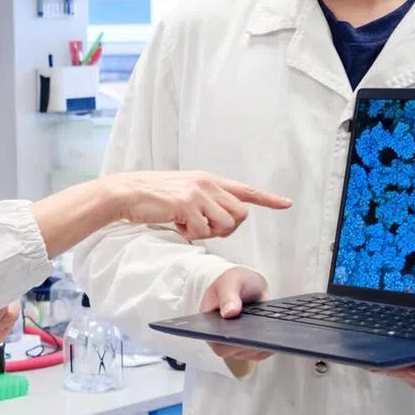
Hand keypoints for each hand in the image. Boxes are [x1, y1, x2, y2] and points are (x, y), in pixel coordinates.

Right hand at [110, 171, 290, 240]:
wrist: (129, 192)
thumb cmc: (155, 196)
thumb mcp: (186, 192)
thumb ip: (207, 201)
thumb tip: (224, 220)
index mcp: (209, 179)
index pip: (245, 190)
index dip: (267, 198)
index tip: (285, 203)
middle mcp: (208, 183)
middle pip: (240, 215)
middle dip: (227, 229)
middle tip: (206, 228)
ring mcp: (198, 193)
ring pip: (225, 224)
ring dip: (208, 233)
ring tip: (188, 225)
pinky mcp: (187, 204)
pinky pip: (202, 231)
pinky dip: (190, 235)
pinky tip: (177, 224)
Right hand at [202, 267, 272, 378]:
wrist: (250, 286)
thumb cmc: (235, 282)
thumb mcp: (230, 282)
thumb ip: (228, 296)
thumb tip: (229, 313)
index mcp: (208, 323)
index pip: (215, 341)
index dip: (227, 343)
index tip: (242, 336)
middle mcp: (220, 337)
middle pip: (233, 351)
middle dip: (248, 343)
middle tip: (262, 335)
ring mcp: (236, 344)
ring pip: (249, 352)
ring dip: (261, 344)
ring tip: (271, 333)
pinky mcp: (251, 346)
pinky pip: (261, 351)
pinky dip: (269, 344)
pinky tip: (276, 334)